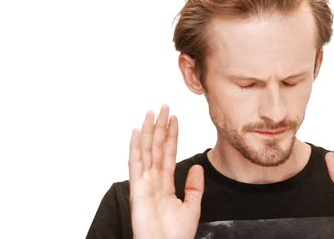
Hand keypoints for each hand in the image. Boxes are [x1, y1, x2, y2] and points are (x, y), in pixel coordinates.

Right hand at [128, 104, 203, 238]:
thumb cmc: (176, 236)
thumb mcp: (192, 207)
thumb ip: (194, 187)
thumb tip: (198, 167)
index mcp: (165, 185)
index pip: (168, 154)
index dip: (171, 136)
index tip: (174, 120)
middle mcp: (153, 181)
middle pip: (157, 148)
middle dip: (160, 127)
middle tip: (164, 108)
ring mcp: (144, 184)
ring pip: (146, 151)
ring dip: (149, 131)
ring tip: (153, 113)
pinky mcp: (137, 189)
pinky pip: (136, 164)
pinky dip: (136, 146)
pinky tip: (137, 131)